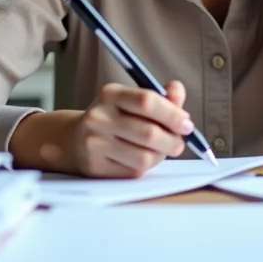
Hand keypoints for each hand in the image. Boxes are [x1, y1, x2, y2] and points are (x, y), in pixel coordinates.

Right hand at [69, 80, 192, 177]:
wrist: (75, 140)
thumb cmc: (115, 118)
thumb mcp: (133, 101)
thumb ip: (160, 97)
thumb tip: (177, 91)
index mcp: (110, 94)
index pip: (146, 101)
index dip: (172, 114)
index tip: (187, 124)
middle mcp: (99, 116)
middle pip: (148, 133)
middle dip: (172, 141)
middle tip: (178, 143)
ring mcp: (94, 143)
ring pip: (144, 156)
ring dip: (159, 156)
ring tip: (158, 151)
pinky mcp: (95, 166)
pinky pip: (133, 171)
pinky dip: (145, 167)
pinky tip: (140, 158)